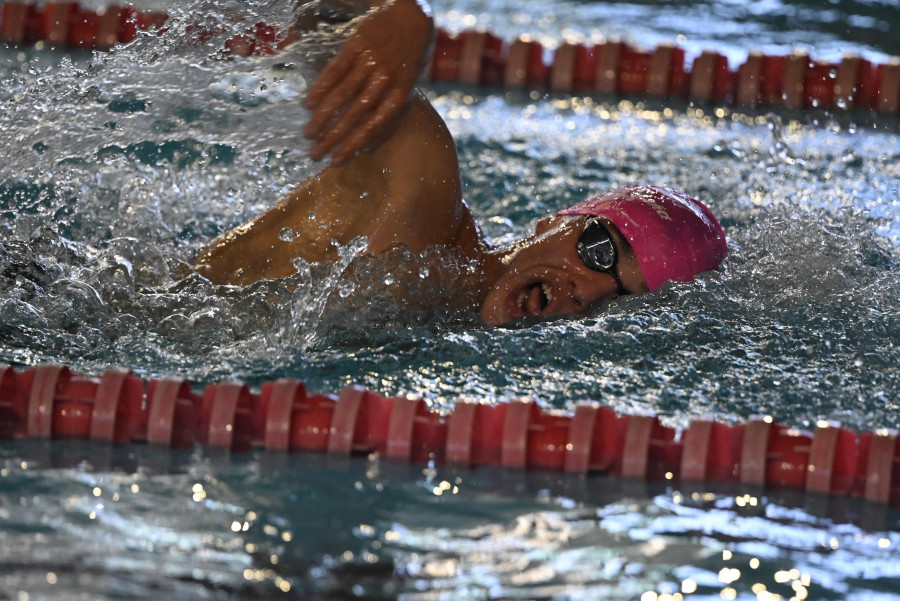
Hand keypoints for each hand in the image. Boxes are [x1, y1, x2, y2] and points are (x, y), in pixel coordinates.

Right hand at [303, 0, 433, 165]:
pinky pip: (335, 71)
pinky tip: (308, 104)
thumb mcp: (407, 92)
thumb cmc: (409, 63)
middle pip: (353, 115)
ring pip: (341, 95)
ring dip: (322, 117)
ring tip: (308, 133)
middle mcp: (384, 81)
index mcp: (398, 96)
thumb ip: (391, 121)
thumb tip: (369, 150)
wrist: (412, 20)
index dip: (352, 146)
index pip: (372, 127)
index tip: (335, 161)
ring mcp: (369, 63)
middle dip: (332, 138)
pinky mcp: (356, 46)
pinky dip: (320, 88)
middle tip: (314, 153)